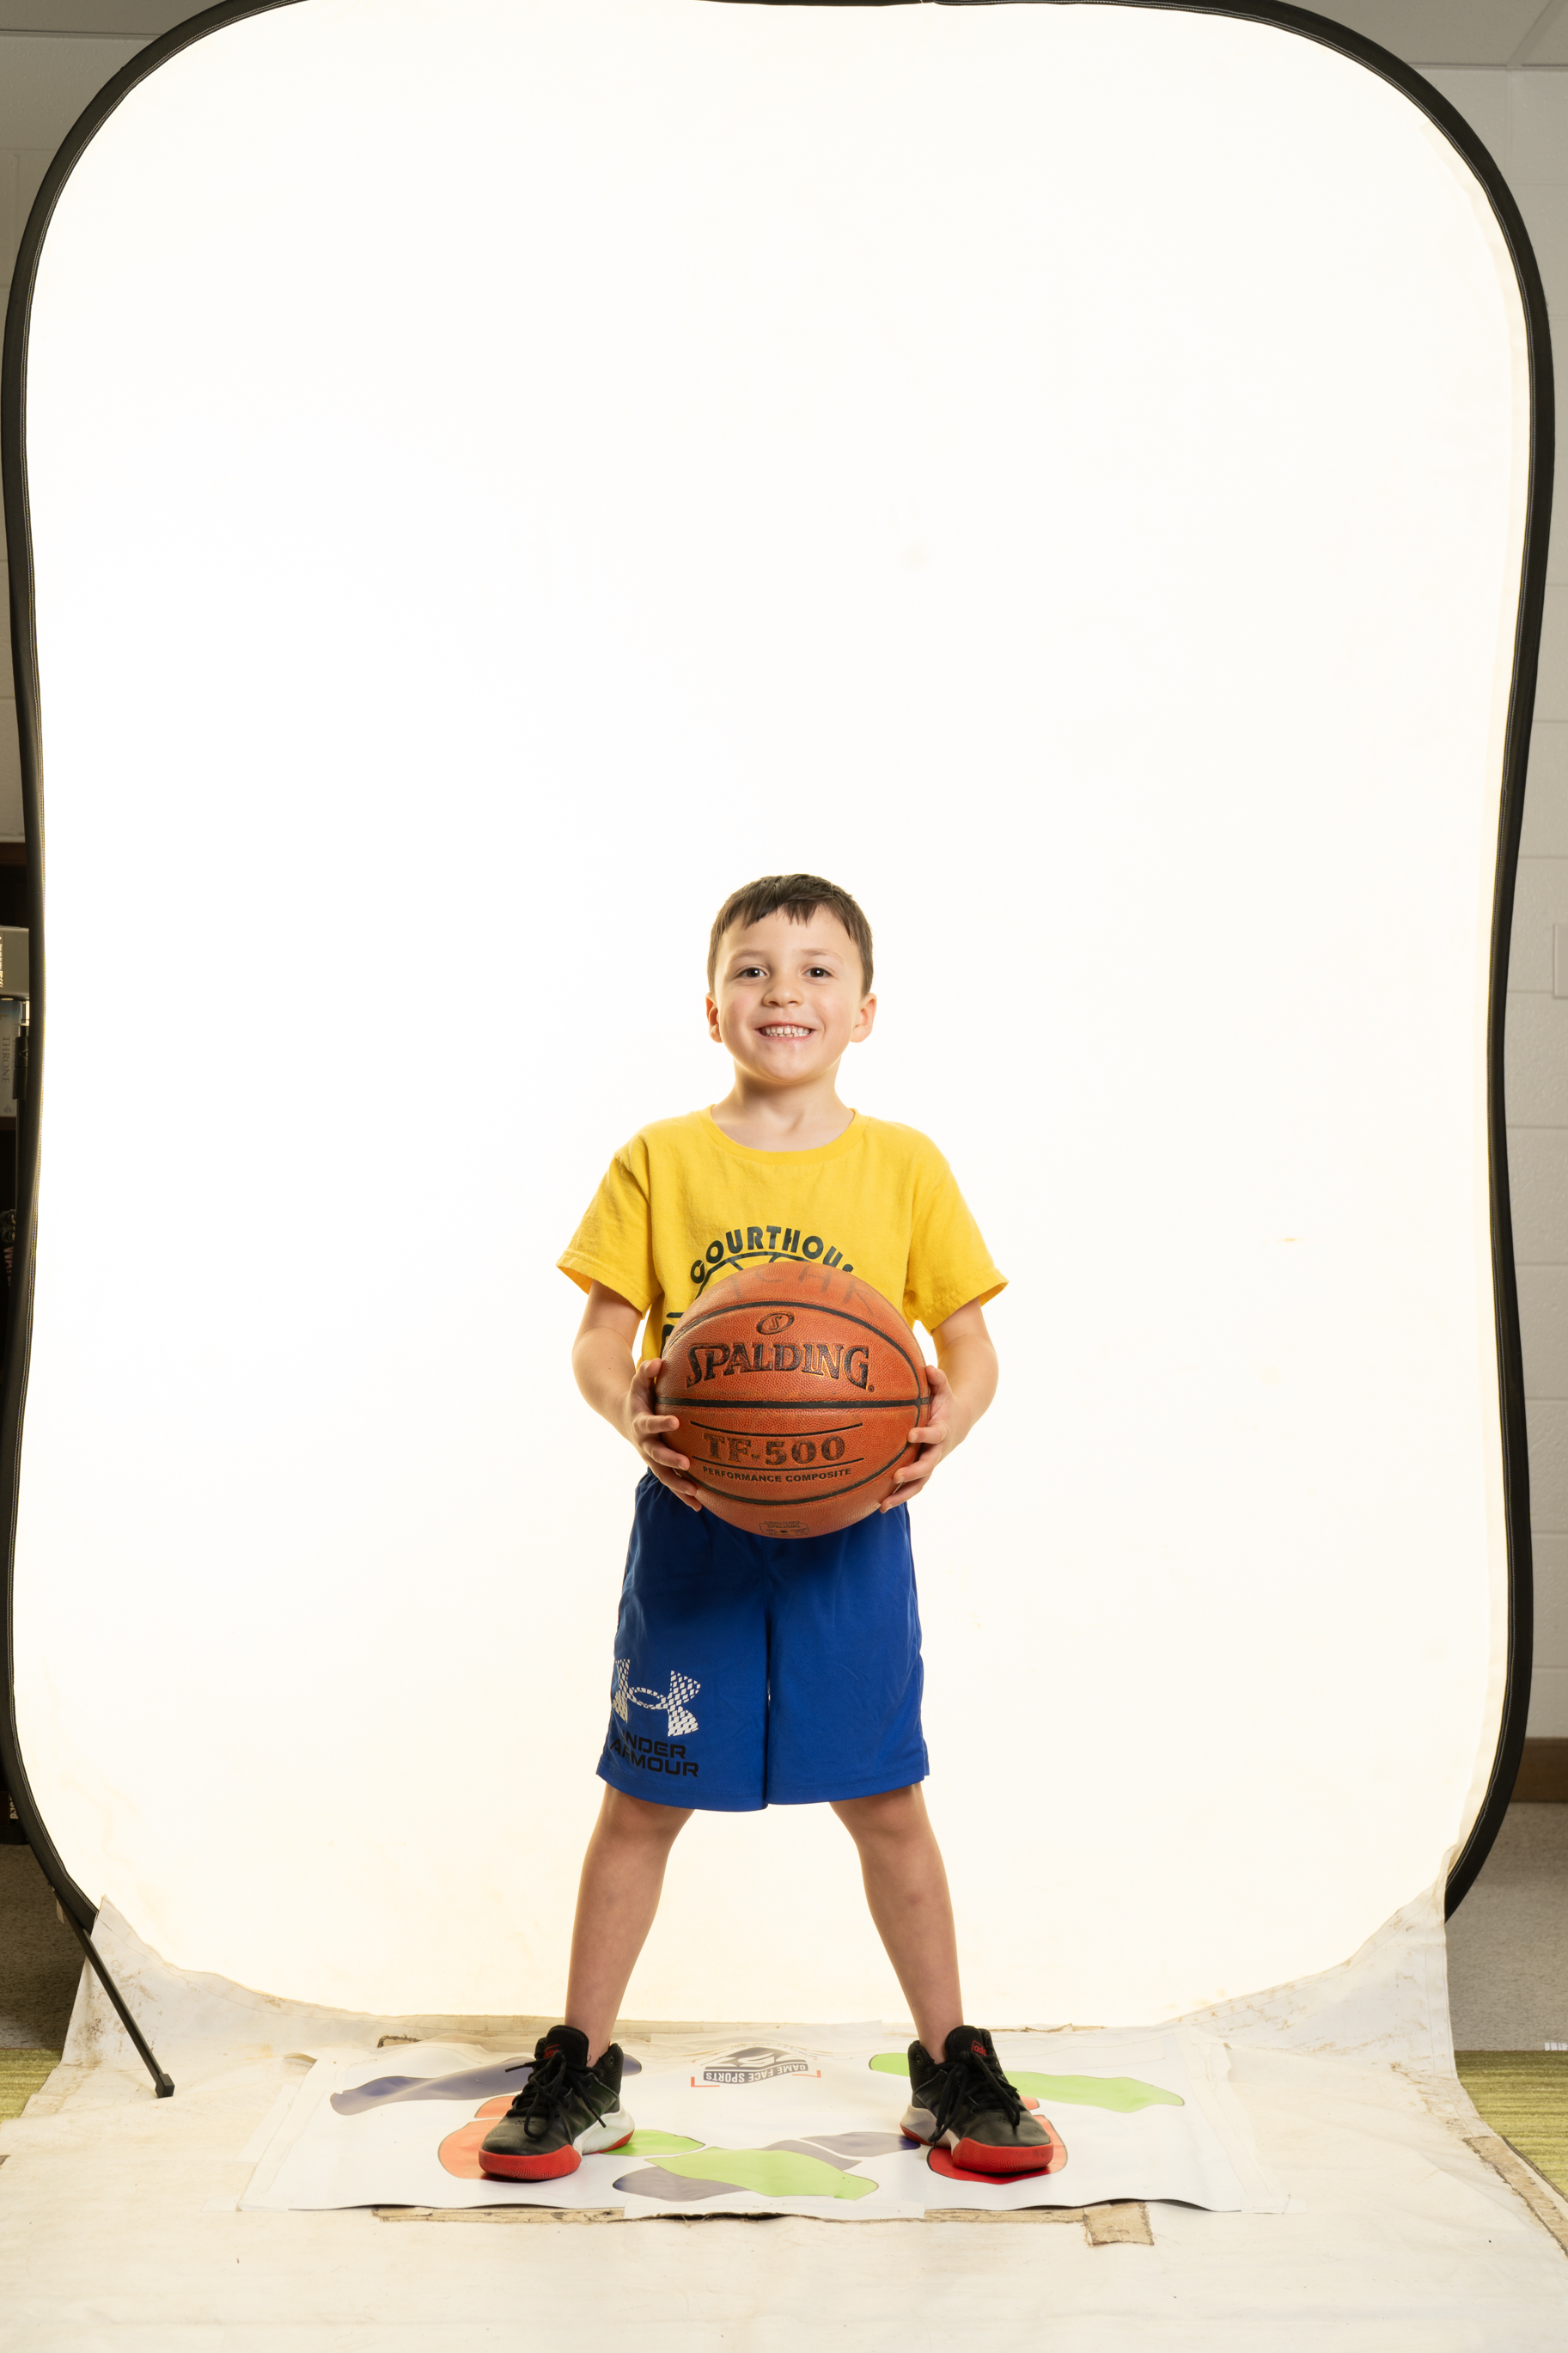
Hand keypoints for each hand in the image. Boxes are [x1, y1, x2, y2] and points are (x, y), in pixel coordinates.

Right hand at [624, 1358, 703, 1510]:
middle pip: (656, 1455)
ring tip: (696, 1493)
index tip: (676, 1421)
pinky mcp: (660, 1466)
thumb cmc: (639, 1397)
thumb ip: (646, 1372)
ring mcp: (651, 1458)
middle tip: (687, 1463)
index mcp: (640, 1423)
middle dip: (671, 1459)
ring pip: (664, 1475)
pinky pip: (672, 1481)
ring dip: (678, 1485)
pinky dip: (683, 1494)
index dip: (661, 1423)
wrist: (625, 1418)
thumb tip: (657, 1361)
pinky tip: (699, 1506)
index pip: (650, 1424)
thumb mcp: (638, 1382)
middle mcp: (645, 1444)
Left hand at [882, 1362, 961, 1509]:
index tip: (911, 1434)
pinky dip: (897, 1497)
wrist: (958, 1424)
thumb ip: (938, 1379)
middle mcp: (937, 1451)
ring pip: (919, 1484)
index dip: (925, 1435)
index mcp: (942, 1430)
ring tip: (883, 1506)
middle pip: (928, 1466)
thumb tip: (929, 1368)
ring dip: (902, 1495)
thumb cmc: (944, 1403)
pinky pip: (911, 1487)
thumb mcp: (944, 1389)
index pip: (935, 1434)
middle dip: (913, 1472)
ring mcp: (930, 1464)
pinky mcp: (922, 1472)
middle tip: (896, 1476)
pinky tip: (878, 1506)